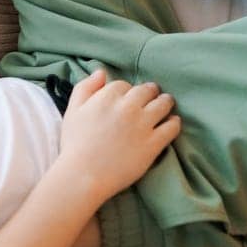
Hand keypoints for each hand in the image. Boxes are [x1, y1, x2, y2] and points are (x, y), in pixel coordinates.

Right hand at [58, 70, 180, 201]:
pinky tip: (172, 123)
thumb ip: (85, 87)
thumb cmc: (74, 143)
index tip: (126, 98)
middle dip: (149, 92)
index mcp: (106, 97)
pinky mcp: (154, 142)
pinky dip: (174, 122)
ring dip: (165, 102)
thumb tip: (101, 72)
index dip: (125, 91)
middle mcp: (127, 106)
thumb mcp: (72, 110)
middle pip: (146, 90)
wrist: (84, 174)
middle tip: (152, 96)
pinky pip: (172, 127)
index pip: (123, 84)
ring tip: (166, 104)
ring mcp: (143, 124)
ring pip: (163, 104)